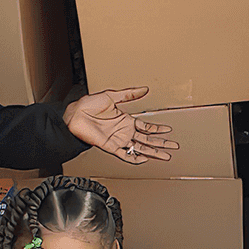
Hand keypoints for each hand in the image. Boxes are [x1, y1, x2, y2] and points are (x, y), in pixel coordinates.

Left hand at [62, 86, 178, 163]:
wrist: (74, 115)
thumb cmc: (88, 105)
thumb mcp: (111, 96)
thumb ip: (129, 94)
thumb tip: (144, 89)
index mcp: (125, 120)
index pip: (146, 127)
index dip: (158, 129)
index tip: (168, 130)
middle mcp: (124, 131)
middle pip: (147, 140)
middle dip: (161, 143)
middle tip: (174, 147)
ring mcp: (118, 140)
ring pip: (140, 148)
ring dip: (153, 152)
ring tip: (166, 156)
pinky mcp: (111, 146)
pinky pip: (125, 154)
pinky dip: (135, 157)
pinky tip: (145, 159)